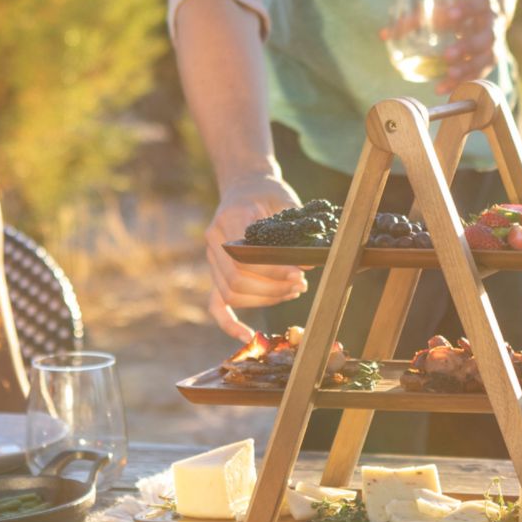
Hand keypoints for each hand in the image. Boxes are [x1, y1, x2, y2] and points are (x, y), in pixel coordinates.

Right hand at [205, 171, 307, 340]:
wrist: (246, 185)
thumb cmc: (268, 193)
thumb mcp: (285, 203)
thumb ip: (294, 232)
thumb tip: (310, 266)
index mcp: (230, 217)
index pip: (245, 255)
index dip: (273, 270)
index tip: (299, 274)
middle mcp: (214, 240)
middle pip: (237, 279)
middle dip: (272, 288)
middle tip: (301, 285)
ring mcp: (211, 257)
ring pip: (230, 293)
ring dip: (265, 299)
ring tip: (293, 292)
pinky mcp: (216, 271)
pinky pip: (216, 303)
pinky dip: (229, 322)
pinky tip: (247, 335)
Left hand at [382, 0, 506, 94]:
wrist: (484, 16)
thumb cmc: (457, 9)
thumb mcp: (442, 6)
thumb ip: (415, 17)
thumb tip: (384, 35)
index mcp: (483, 3)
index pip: (480, 2)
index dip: (468, 7)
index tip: (450, 13)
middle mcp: (492, 24)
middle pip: (487, 36)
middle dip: (468, 46)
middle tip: (447, 55)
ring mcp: (494, 45)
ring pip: (486, 58)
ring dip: (467, 68)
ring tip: (449, 74)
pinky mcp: (488, 61)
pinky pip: (479, 74)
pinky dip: (461, 82)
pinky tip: (445, 89)